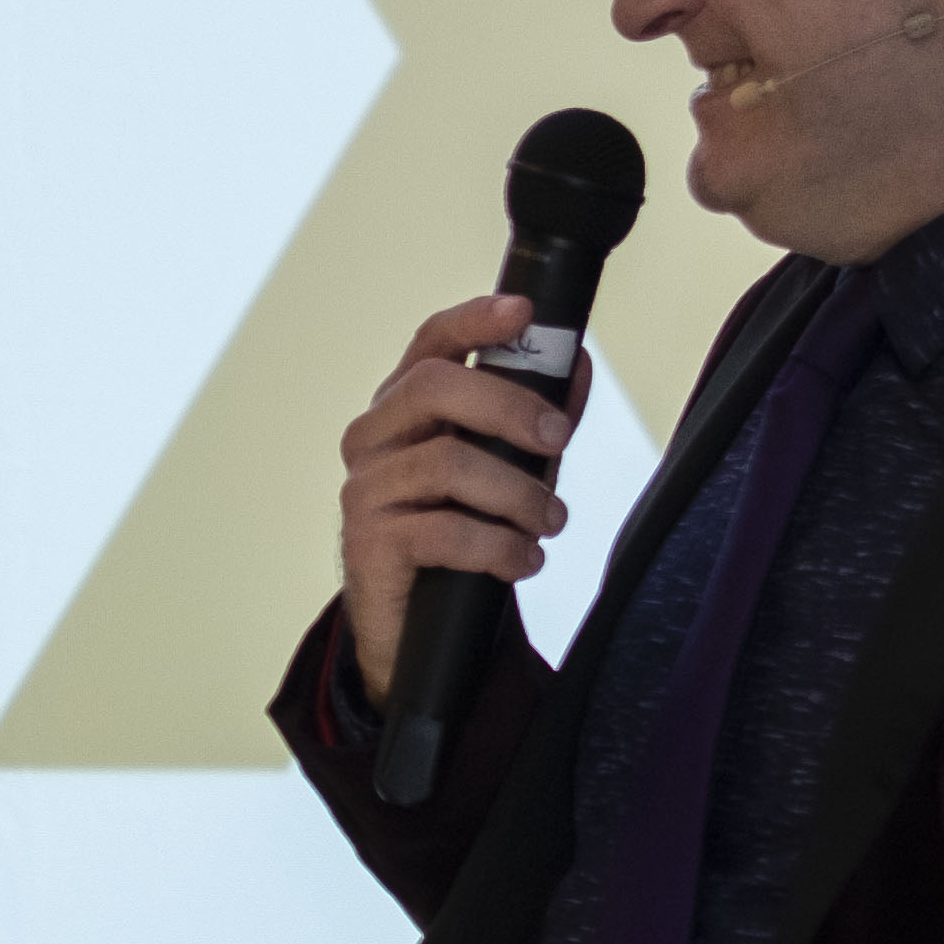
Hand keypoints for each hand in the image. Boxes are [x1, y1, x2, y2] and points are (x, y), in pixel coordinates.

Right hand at [337, 289, 582, 706]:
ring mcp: (365, 490)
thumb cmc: (457, 534)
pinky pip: (443, 531)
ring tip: (550, 522)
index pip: (431, 344)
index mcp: (404, 408)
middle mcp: (373, 438)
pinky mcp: (368, 544)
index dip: (475, 320)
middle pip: (434, 387)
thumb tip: (578, 364)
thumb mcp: (505, 470)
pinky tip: (523, 561)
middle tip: (559, 440)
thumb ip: (535, 420)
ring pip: (448, 463)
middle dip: (510, 408)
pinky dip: (498, 547)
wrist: (414, 632)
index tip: (524, 312)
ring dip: (517, 494)